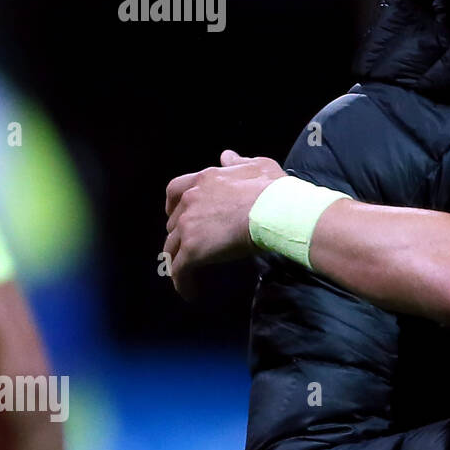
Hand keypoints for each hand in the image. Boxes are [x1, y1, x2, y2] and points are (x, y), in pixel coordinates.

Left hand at [163, 150, 285, 298]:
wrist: (277, 211)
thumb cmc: (273, 189)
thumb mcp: (259, 166)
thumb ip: (238, 162)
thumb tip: (226, 155)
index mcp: (204, 180)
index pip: (175, 189)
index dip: (173, 204)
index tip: (176, 214)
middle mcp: (190, 200)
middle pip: (173, 221)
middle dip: (180, 233)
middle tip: (193, 245)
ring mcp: (189, 226)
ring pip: (173, 247)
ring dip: (179, 259)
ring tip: (189, 273)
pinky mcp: (193, 250)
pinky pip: (180, 270)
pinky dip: (183, 282)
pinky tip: (192, 293)